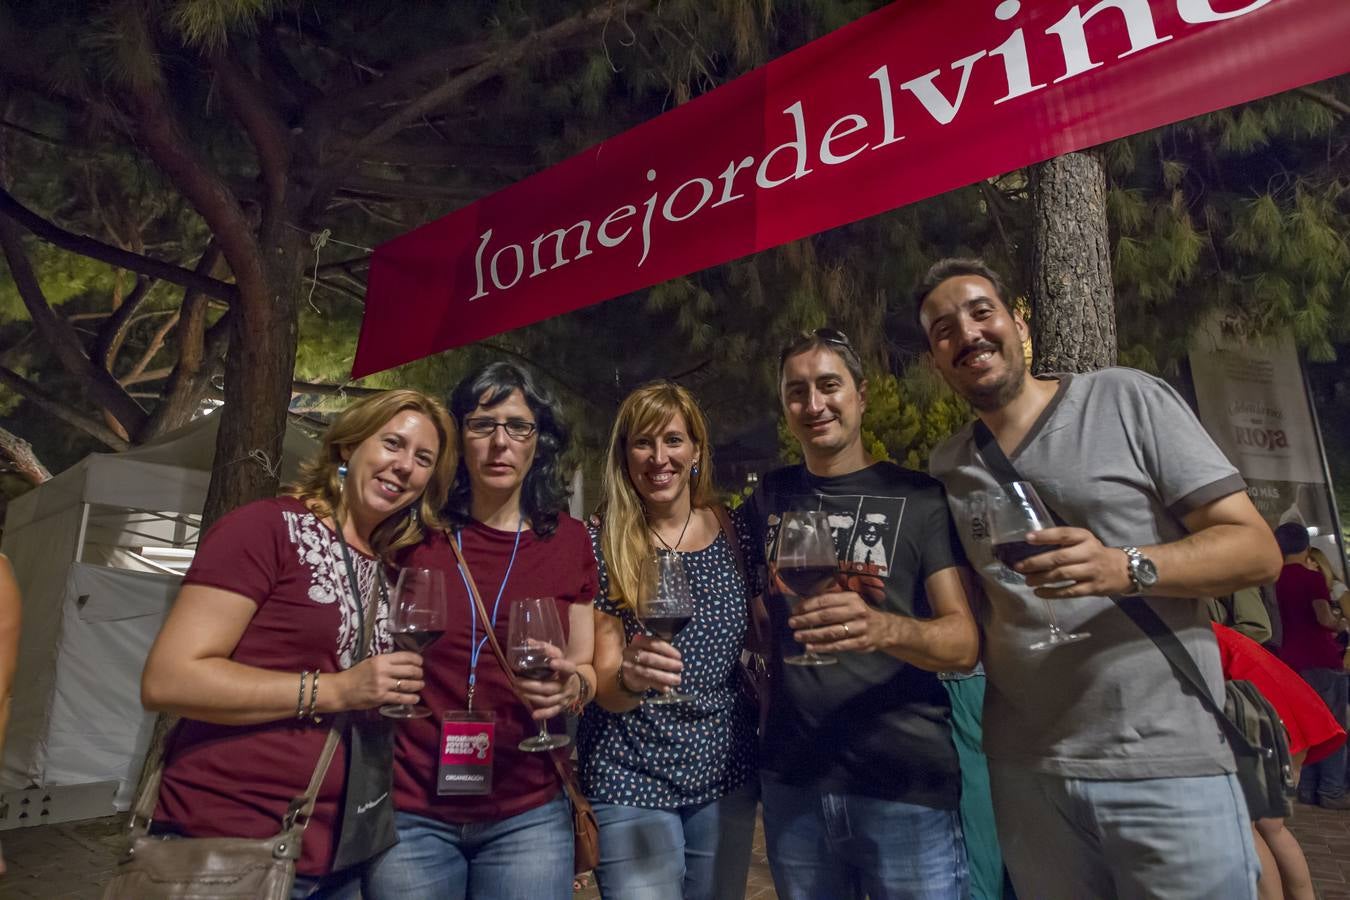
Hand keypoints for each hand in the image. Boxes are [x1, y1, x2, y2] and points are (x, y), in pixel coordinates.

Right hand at [330, 651, 423, 710]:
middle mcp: (383, 670)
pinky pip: (400, 698)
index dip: (417, 659)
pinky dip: (411, 698)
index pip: (406, 656)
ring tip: (420, 685)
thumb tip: (406, 662)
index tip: (420, 662)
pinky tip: (415, 698)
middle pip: (410, 670)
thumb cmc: (356, 674)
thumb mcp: (371, 662)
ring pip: (408, 684)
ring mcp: (382, 684)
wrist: (342, 689)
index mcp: (381, 659)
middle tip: (420, 675)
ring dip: (418, 685)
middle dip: (419, 673)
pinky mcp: (381, 697)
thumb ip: (387, 662)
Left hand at [516, 643, 579, 719]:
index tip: (552, 662)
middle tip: (517, 680)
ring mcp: (564, 698)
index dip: (561, 665)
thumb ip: (545, 649)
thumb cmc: (562, 669)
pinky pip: (553, 712)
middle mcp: (567, 686)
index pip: (568, 668)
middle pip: (550, 687)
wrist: (576, 686)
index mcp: (569, 672)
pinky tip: (534, 714)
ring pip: (548, 700)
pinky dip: (544, 714)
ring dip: (532, 696)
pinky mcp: (561, 707)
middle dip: (532, 685)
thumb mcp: (559, 657)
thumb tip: (528, 642)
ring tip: (517, 690)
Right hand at [619, 633, 682, 694]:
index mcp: (638, 640)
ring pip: (648, 671)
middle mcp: (631, 652)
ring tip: (677, 679)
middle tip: (680, 666)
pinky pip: (646, 682)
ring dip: (664, 676)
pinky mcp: (630, 678)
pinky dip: (658, 685)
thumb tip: (677, 657)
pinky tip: (667, 687)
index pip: (653, 643)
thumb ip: (662, 648)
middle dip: (666, 663)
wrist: (629, 671)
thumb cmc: (645, 657)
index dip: (667, 649)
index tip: (678, 656)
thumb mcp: (650, 648)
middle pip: (649, 657)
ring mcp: (629, 666)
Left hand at [788, 590, 892, 653]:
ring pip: (832, 632)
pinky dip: (823, 647)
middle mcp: (856, 611)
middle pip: (827, 616)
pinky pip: (839, 645)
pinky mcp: (861, 642)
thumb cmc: (859, 613)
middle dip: (806, 620)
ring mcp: (860, 628)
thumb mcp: (849, 601)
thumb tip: (804, 603)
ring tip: (798, 636)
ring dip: (812, 634)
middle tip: (792, 623)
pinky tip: (811, 647)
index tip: (795, 610)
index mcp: (851, 598)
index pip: (825, 600)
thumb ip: (830, 601)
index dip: (808, 605)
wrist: (884, 628)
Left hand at [1016, 527, 1131, 598]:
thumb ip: (1064, 542)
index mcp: (1085, 538)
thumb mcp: (1084, 541)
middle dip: (1036, 562)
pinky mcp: (1092, 588)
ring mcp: (1091, 571)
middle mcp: (1088, 553)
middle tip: (1019, 567)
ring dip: (1041, 578)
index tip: (1027, 538)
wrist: (1124, 570)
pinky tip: (1039, 592)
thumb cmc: (1095, 553)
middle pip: (1059, 557)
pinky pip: (1069, 591)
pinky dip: (1052, 593)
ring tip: (1027, 580)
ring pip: (1062, 575)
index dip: (1045, 536)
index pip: (1063, 534)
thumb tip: (1032, 545)